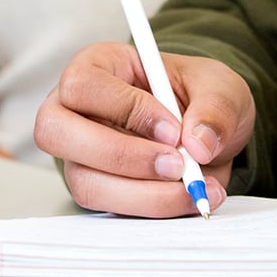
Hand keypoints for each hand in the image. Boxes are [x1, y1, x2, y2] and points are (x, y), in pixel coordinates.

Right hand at [34, 41, 253, 215]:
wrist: (206, 135)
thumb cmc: (200, 96)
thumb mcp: (220, 86)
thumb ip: (215, 107)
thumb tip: (198, 144)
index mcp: (98, 66)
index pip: (83, 84)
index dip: (125, 108)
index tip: (173, 128)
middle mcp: (76, 111)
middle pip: (57, 133)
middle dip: (120, 156)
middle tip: (176, 164)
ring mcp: (81, 155)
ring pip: (85, 182)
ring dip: (144, 193)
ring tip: (194, 186)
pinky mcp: (99, 190)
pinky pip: (110, 210)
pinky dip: (154, 209)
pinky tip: (190, 198)